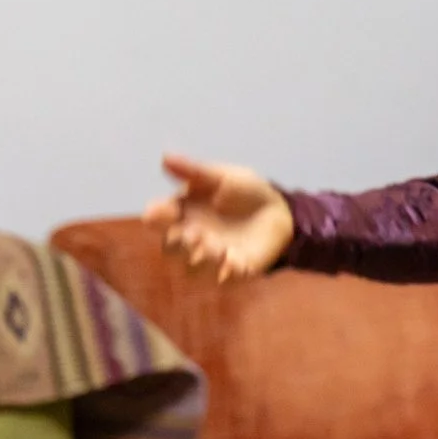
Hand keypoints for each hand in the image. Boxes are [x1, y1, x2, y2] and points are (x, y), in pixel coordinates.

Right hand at [145, 155, 294, 280]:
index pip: (157, 220)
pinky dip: (226, 273)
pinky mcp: (233, 272)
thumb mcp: (221, 176)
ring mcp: (210, 259)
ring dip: (200, 261)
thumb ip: (194, 172)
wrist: (281, 210)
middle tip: (193, 234)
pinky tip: (234, 260)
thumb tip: (164, 157)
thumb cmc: (244, 192)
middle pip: (171, 250)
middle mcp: (189, 240)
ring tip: (217, 248)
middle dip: (177, 244)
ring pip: (193, 270)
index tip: (163, 211)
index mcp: (181, 215)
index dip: (156, 217)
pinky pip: (223, 281)